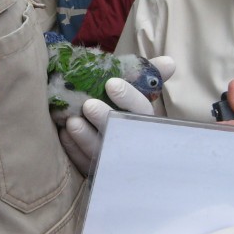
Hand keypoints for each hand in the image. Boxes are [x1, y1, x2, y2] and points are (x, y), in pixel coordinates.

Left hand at [59, 56, 175, 173]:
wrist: (108, 137)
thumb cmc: (123, 108)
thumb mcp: (135, 91)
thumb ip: (148, 76)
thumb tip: (170, 61)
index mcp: (143, 122)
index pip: (142, 112)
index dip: (129, 98)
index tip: (111, 83)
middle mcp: (131, 143)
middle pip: (121, 135)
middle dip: (105, 119)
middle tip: (88, 105)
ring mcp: (113, 161)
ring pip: (101, 153)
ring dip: (86, 137)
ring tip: (71, 121)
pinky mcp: (95, 172)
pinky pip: (84, 164)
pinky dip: (74, 150)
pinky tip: (63, 135)